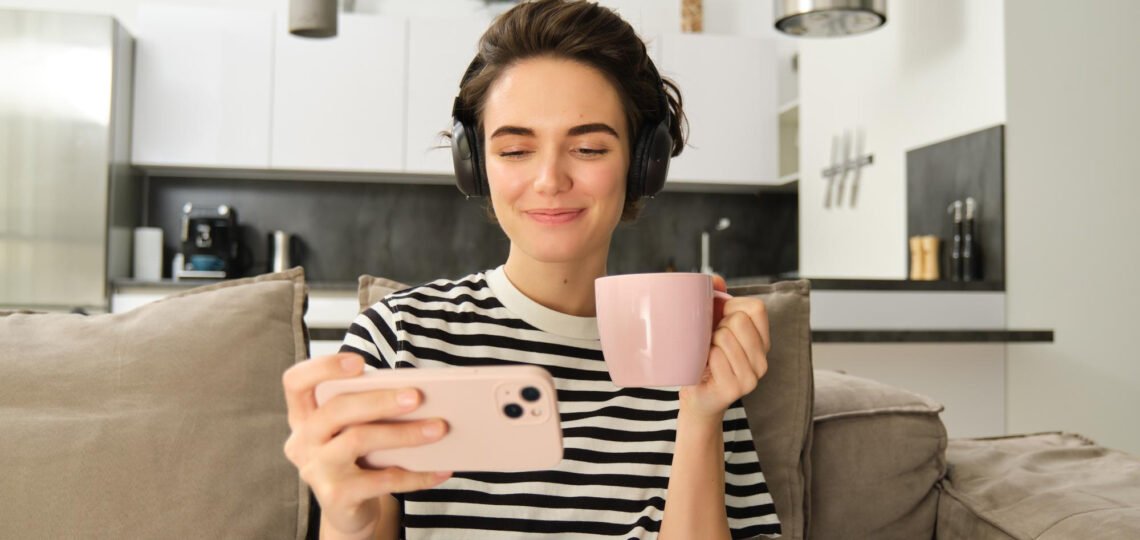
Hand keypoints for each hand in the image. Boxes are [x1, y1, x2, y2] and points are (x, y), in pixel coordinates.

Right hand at [281, 353, 451, 536]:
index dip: (322, 368)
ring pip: (359, 440)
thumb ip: (369, 409)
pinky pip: (382, 481)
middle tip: (417, 396)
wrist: (348, 510)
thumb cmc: (356, 457)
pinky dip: (416, 474)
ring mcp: (316, 471)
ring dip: (404, 433)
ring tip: (439, 428)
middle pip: (336, 410)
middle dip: (379, 400)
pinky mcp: (336, 498)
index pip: (296, 382)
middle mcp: (302, 441)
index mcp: (304, 415)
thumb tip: (418, 395)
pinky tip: (442, 469)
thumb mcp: (355, 429)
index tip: (359, 362)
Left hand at [680, 275, 771, 419]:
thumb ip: (716, 300)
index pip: (756, 307)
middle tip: (711, 343)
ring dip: (707, 344)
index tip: (719, 318)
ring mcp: (752, 376)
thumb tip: (715, 279)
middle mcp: (763, 359)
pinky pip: (714, 357)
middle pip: (738, 320)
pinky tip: (704, 369)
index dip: (732, 306)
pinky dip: (703, 359)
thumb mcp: (712, 326)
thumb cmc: (704, 358)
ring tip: (707, 357)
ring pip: (724, 338)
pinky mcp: (735, 389)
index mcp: (762, 340)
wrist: (697, 396)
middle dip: (716, 326)